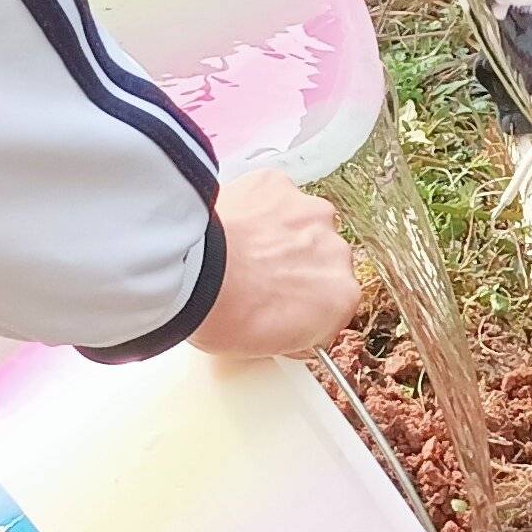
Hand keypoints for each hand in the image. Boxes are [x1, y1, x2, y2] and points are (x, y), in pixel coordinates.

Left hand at [189, 169, 359, 357]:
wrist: (191, 274)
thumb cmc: (223, 315)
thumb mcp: (265, 346)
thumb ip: (293, 329)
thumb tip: (286, 323)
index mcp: (341, 296)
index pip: (334, 299)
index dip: (306, 301)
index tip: (284, 304)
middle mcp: (336, 249)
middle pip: (321, 256)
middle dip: (296, 263)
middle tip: (257, 277)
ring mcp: (309, 211)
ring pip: (301, 221)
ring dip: (280, 232)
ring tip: (242, 248)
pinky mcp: (277, 184)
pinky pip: (271, 195)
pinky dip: (255, 206)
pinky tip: (233, 224)